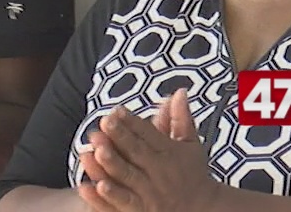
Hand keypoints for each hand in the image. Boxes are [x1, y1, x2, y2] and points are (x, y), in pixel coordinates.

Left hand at [76, 89, 221, 211]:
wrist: (204, 211)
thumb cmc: (193, 173)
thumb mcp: (190, 145)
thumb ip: (181, 118)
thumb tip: (180, 91)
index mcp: (169, 153)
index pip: (149, 134)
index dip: (132, 122)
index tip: (116, 111)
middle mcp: (158, 172)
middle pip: (137, 153)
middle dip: (120, 138)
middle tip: (103, 123)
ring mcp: (149, 193)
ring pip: (127, 177)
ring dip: (111, 164)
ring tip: (94, 152)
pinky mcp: (140, 211)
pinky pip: (121, 203)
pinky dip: (104, 198)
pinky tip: (86, 187)